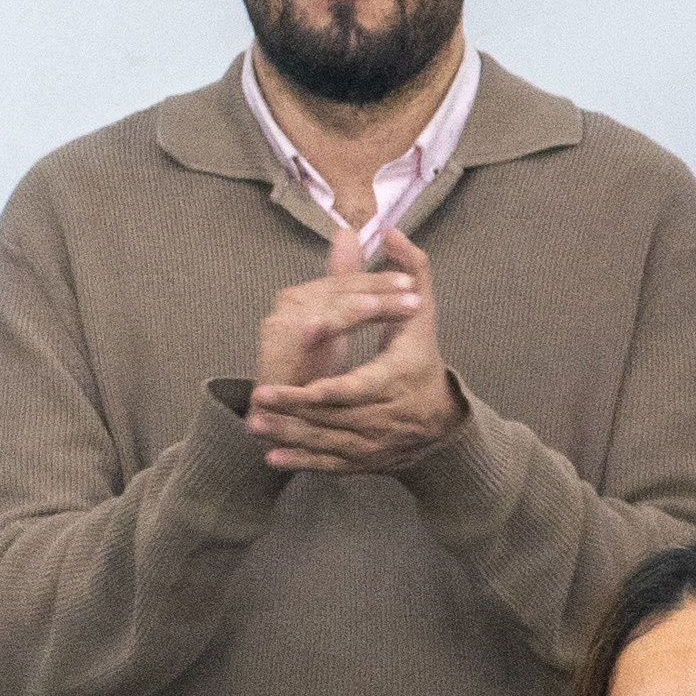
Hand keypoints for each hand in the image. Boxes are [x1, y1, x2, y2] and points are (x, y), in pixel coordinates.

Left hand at [243, 223, 456, 474]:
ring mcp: (376, 443)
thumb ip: (411, 271)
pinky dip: (301, 464)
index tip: (288, 385)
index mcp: (396, 379)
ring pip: (327, 443)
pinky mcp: (365, 462)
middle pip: (334, 417)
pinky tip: (272, 460)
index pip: (355, 388)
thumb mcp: (421, 314)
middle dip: (293, 413)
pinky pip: (330, 465)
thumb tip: (391, 230)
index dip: (322, 389)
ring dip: (289, 438)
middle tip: (257, 402)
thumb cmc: (422, 357)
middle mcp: (388, 417)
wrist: (440, 419)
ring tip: (255, 426)